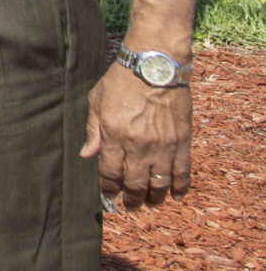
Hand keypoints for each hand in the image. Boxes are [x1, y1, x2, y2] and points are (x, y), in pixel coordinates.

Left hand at [84, 59, 193, 208]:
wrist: (155, 64)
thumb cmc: (121, 79)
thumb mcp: (97, 100)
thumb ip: (93, 130)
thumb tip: (87, 155)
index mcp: (115, 134)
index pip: (110, 173)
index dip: (108, 188)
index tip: (108, 195)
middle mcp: (139, 144)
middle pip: (135, 184)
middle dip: (131, 199)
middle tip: (130, 205)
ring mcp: (163, 145)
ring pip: (159, 183)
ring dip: (154, 198)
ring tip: (149, 204)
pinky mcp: (182, 141)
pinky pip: (183, 172)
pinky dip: (180, 187)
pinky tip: (175, 196)